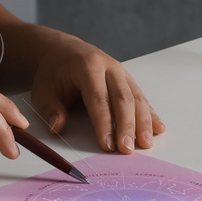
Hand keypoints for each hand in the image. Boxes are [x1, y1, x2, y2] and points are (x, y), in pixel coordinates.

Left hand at [28, 32, 164, 152]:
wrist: (64, 51)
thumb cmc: (54, 72)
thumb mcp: (43, 89)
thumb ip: (50, 109)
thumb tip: (58, 128)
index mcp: (88, 66)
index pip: (98, 98)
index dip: (104, 123)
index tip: (107, 145)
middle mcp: (110, 67)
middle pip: (122, 98)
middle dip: (127, 125)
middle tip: (128, 149)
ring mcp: (122, 73)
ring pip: (137, 98)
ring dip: (143, 122)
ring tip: (146, 143)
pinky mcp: (128, 80)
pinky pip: (142, 98)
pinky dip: (151, 114)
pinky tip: (158, 128)